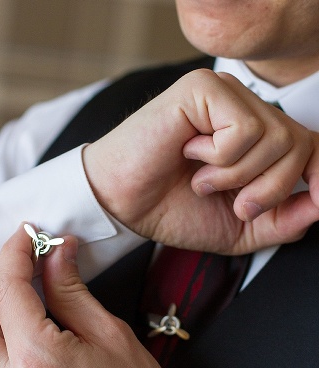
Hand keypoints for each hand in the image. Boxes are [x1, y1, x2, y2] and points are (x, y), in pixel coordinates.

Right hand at [84, 69, 318, 253]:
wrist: (119, 205)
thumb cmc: (168, 209)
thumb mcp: (240, 228)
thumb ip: (285, 220)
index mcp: (254, 136)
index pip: (312, 145)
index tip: (315, 201)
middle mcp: (244, 107)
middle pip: (299, 143)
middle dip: (270, 188)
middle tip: (232, 201)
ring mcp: (225, 94)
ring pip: (276, 136)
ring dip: (237, 175)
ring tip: (201, 178)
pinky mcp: (203, 89)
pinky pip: (244, 128)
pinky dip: (219, 157)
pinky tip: (189, 154)